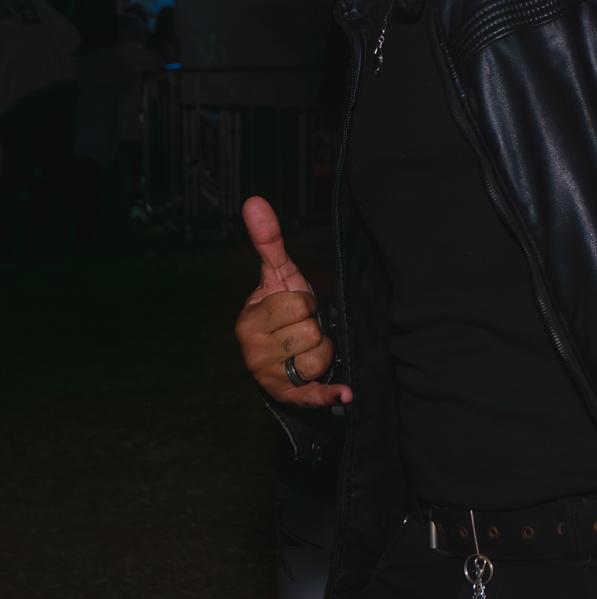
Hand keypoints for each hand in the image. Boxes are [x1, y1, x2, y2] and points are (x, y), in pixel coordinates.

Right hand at [234, 196, 352, 409]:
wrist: (282, 353)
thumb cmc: (282, 311)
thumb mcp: (277, 276)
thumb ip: (268, 241)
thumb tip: (254, 201)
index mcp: (249, 319)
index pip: (298, 303)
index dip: (306, 302)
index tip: (296, 308)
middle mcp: (253, 352)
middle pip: (310, 331)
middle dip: (315, 328)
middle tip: (302, 330)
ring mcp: (269, 377)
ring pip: (318, 358)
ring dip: (322, 353)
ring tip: (306, 350)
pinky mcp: (289, 398)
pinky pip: (313, 396)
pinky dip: (329, 396)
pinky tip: (345, 394)